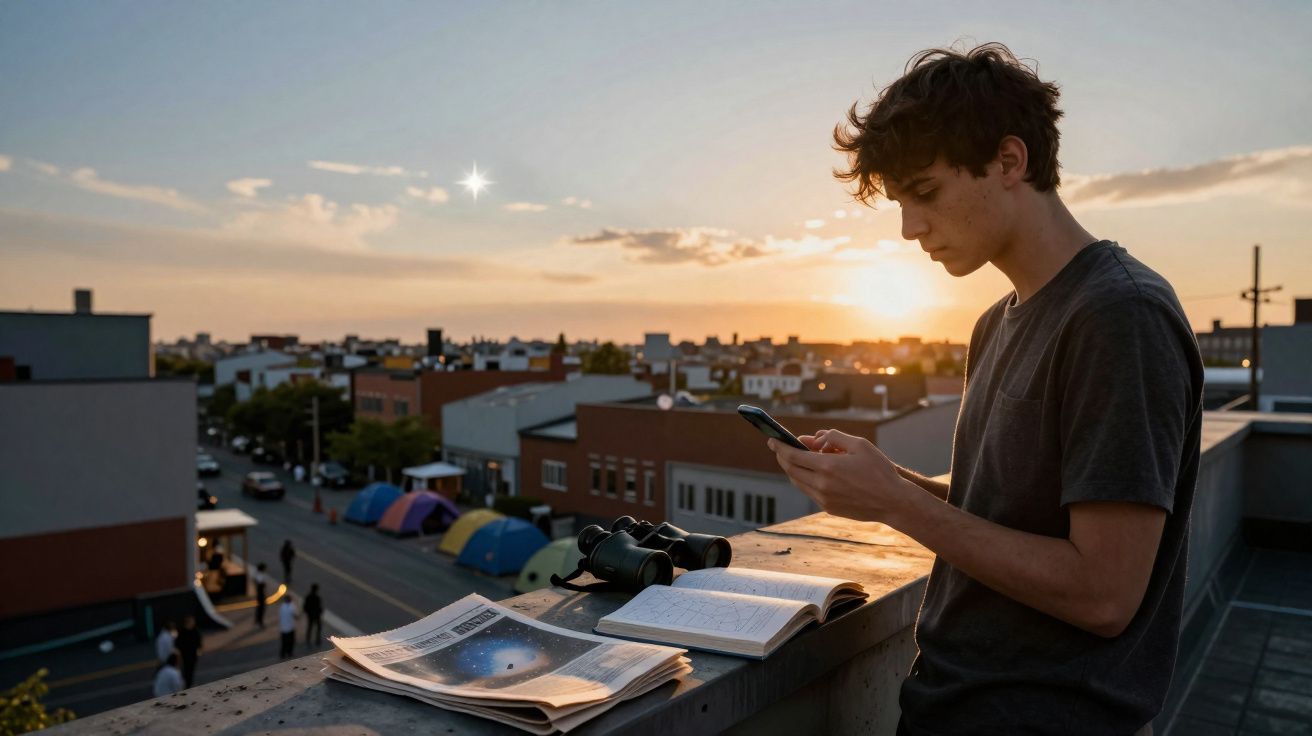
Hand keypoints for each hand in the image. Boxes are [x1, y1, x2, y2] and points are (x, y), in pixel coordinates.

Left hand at [768, 429, 916, 522]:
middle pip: (791, 470)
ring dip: (793, 469)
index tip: (772, 439)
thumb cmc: (879, 470)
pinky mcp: (829, 508)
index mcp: (827, 467)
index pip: (792, 456)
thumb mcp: (860, 445)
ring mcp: (824, 499)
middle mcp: (821, 485)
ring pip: (798, 482)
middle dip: (782, 457)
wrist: (893, 502)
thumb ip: (835, 437)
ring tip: (796, 457)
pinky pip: (810, 491)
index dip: (780, 447)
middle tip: (780, 447)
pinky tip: (812, 471)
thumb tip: (816, 438)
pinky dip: (805, 479)